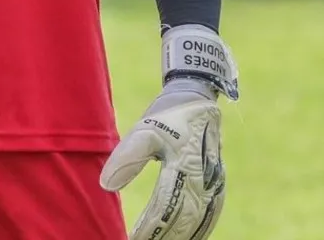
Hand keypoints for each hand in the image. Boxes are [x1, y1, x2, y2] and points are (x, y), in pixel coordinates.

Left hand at [101, 25, 237, 239]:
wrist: (197, 97)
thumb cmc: (168, 114)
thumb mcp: (144, 130)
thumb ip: (126, 158)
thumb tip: (106, 186)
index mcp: (185, 166)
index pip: (164, 207)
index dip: (149, 228)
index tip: (130, 239)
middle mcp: (205, 180)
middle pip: (182, 221)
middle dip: (163, 237)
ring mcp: (214, 184)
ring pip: (197, 223)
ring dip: (179, 236)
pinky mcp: (218, 184)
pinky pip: (208, 216)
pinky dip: (195, 231)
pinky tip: (182, 237)